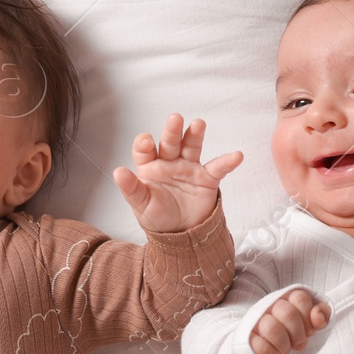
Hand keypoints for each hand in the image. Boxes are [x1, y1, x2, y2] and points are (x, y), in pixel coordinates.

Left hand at [112, 113, 242, 232]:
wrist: (181, 235)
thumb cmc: (157, 216)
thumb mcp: (141, 205)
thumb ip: (131, 189)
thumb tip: (118, 172)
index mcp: (150, 167)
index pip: (145, 150)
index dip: (144, 144)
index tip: (146, 141)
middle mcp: (169, 163)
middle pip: (169, 143)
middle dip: (172, 131)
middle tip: (174, 119)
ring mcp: (189, 168)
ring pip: (191, 147)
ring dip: (195, 135)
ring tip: (198, 124)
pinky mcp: (206, 179)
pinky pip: (217, 168)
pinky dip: (227, 162)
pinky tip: (236, 155)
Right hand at [249, 288, 330, 353]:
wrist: (267, 353)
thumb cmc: (292, 335)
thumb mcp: (310, 324)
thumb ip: (321, 314)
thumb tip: (318, 317)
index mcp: (287, 299)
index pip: (301, 298)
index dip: (309, 318)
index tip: (309, 332)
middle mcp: (270, 306)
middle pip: (288, 313)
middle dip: (298, 334)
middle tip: (298, 344)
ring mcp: (256, 321)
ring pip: (271, 327)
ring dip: (284, 344)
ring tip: (285, 351)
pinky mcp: (247, 338)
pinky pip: (258, 345)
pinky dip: (269, 352)